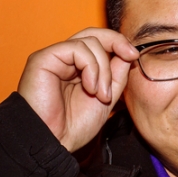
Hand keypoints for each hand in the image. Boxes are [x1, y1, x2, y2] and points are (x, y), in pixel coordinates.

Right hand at [18, 28, 138, 151]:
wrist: (54, 143)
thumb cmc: (75, 125)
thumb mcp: (107, 96)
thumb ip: (116, 74)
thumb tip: (129, 52)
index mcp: (78, 67)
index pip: (100, 42)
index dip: (119, 43)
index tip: (135, 55)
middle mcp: (65, 59)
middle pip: (94, 33)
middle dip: (116, 42)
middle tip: (131, 56)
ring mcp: (54, 57)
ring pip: (89, 42)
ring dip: (103, 69)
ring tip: (101, 94)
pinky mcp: (43, 59)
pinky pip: (76, 48)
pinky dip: (91, 67)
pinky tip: (90, 88)